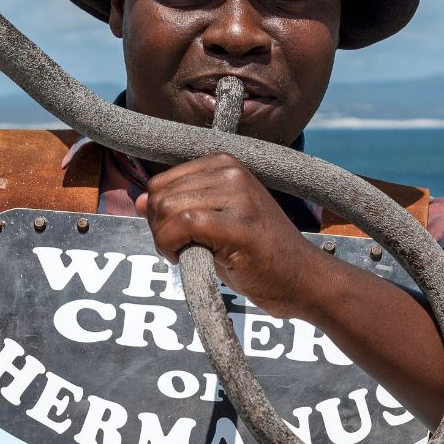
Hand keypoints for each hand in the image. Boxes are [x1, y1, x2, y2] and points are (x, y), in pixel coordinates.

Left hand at [137, 154, 325, 318]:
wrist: (304, 279)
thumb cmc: (258, 255)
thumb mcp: (214, 224)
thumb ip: (179, 208)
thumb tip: (139, 200)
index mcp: (226, 164)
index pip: (162, 181)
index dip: (158, 215)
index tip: (177, 237)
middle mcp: (232, 171)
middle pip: (160, 195)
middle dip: (158, 229)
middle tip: (179, 251)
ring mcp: (238, 195)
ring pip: (168, 209)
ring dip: (164, 241)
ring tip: (186, 255)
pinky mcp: (239, 223)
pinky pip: (182, 224)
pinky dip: (171, 246)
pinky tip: (186, 259)